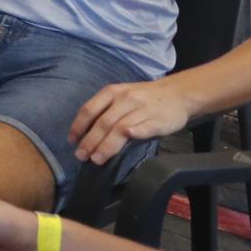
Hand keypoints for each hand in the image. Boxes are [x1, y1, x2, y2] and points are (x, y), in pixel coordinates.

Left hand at [70, 78, 193, 164]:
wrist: (178, 93)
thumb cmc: (144, 98)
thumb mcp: (121, 96)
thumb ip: (105, 111)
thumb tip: (85, 134)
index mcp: (112, 92)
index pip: (89, 109)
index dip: (78, 126)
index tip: (72, 141)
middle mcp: (125, 99)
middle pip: (103, 122)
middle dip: (90, 141)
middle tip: (81, 156)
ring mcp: (142, 109)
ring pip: (121, 128)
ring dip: (107, 144)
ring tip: (96, 158)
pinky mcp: (159, 120)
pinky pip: (146, 127)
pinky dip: (137, 131)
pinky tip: (129, 137)